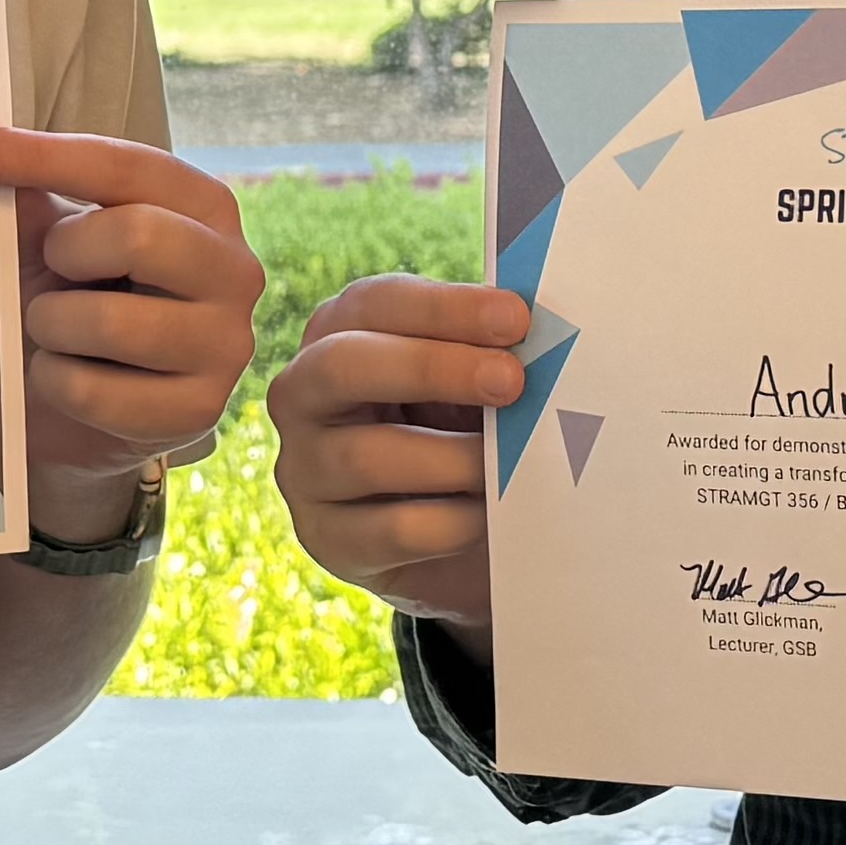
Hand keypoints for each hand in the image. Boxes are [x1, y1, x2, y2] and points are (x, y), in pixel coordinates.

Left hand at [0, 123, 265, 546]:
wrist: (91, 404)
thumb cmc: (79, 297)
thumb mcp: (58, 237)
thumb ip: (33, 193)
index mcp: (205, 206)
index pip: (124, 165)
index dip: (42, 156)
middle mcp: (234, 270)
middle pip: (138, 234)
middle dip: (67, 252)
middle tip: (51, 270)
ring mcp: (225, 345)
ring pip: (111, 323)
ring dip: (53, 325)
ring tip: (54, 328)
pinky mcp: (197, 412)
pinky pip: (92, 392)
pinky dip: (54, 382)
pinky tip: (65, 377)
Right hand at [263, 274, 532, 649]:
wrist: (447, 531)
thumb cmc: (456, 427)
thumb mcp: (466, 380)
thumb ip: (487, 352)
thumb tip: (542, 339)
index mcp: (338, 333)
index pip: (374, 304)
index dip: (445, 308)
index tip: (515, 319)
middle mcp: (303, 395)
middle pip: (343, 366)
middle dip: (433, 368)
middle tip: (511, 380)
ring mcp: (305, 471)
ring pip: (366, 456)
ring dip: (453, 456)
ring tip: (510, 462)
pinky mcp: (330, 540)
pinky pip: (393, 529)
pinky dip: (454, 522)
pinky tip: (489, 515)